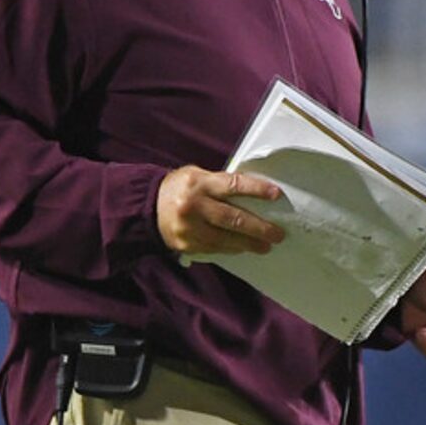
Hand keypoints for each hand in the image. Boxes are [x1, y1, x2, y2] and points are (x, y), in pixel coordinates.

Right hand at [157, 166, 285, 256]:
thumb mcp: (198, 176)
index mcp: (199, 183)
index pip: (233, 185)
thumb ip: (221, 183)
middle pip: (233, 219)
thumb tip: (253, 193)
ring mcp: (189, 228)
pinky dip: (231, 249)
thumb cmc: (180, 188)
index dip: (256, 190)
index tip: (276, 195)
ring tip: (266, 246)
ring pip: (225, 239)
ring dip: (248, 243)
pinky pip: (214, 248)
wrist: (147, 207)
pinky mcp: (186, 244)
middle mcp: (194, 206)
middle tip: (278, 234)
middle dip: (259, 228)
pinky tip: (243, 248)